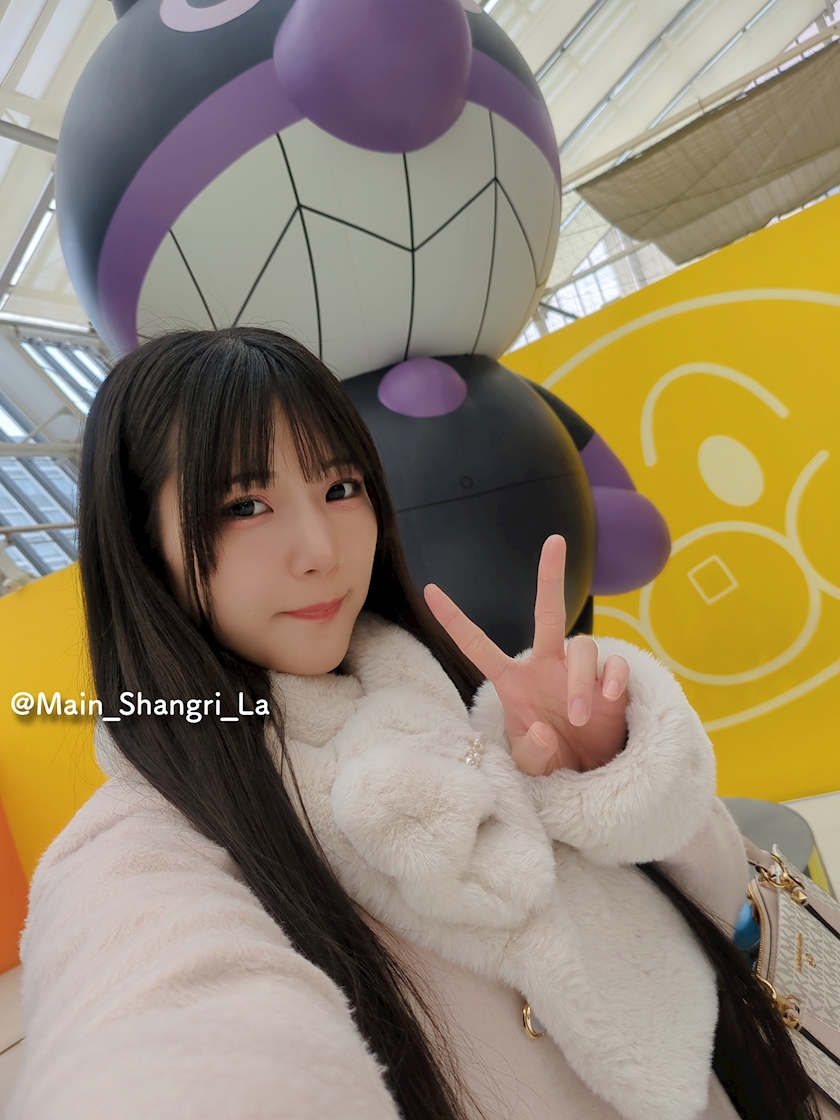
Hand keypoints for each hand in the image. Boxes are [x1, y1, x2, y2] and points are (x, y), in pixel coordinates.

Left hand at [423, 535, 629, 775]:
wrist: (591, 774)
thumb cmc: (552, 759)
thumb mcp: (533, 765)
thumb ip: (531, 752)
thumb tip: (542, 729)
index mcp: (514, 681)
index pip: (478, 645)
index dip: (454, 620)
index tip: (429, 590)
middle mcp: (547, 665)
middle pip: (550, 612)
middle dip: (551, 575)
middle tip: (554, 540)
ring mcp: (580, 671)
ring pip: (582, 648)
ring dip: (579, 683)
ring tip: (577, 718)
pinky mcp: (612, 682)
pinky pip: (614, 665)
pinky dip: (611, 679)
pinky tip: (608, 700)